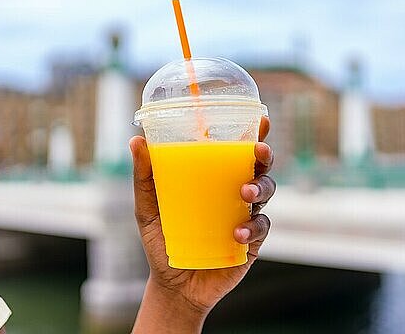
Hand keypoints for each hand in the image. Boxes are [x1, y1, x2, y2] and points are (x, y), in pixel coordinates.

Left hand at [130, 116, 275, 332]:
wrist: (173, 285)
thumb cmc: (163, 240)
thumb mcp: (148, 208)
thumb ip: (145, 178)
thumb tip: (136, 141)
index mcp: (216, 180)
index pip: (238, 152)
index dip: (254, 134)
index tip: (262, 119)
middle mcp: (235, 193)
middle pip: (260, 167)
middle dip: (264, 156)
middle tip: (258, 151)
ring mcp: (246, 216)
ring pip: (267, 193)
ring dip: (261, 188)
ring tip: (245, 192)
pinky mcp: (252, 242)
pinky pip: (261, 228)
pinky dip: (252, 226)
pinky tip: (237, 232)